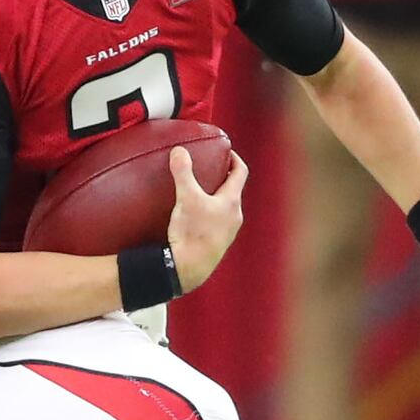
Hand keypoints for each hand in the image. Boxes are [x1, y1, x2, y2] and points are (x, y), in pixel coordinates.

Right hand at [167, 147, 246, 293]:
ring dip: (215, 197)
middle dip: (222, 177)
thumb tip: (179, 151)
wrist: (188, 269)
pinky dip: (209, 213)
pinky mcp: (216, 244)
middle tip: (208, 168)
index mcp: (231, 202)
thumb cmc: (192, 232)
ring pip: (224, 208)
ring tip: (199, 191)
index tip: (225, 151)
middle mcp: (234, 217)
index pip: (240, 172)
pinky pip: (217, 222)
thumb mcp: (186, 198)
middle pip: (233, 190)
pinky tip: (194, 216)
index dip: (234, 158)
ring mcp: (227, 232)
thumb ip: (183, 173)